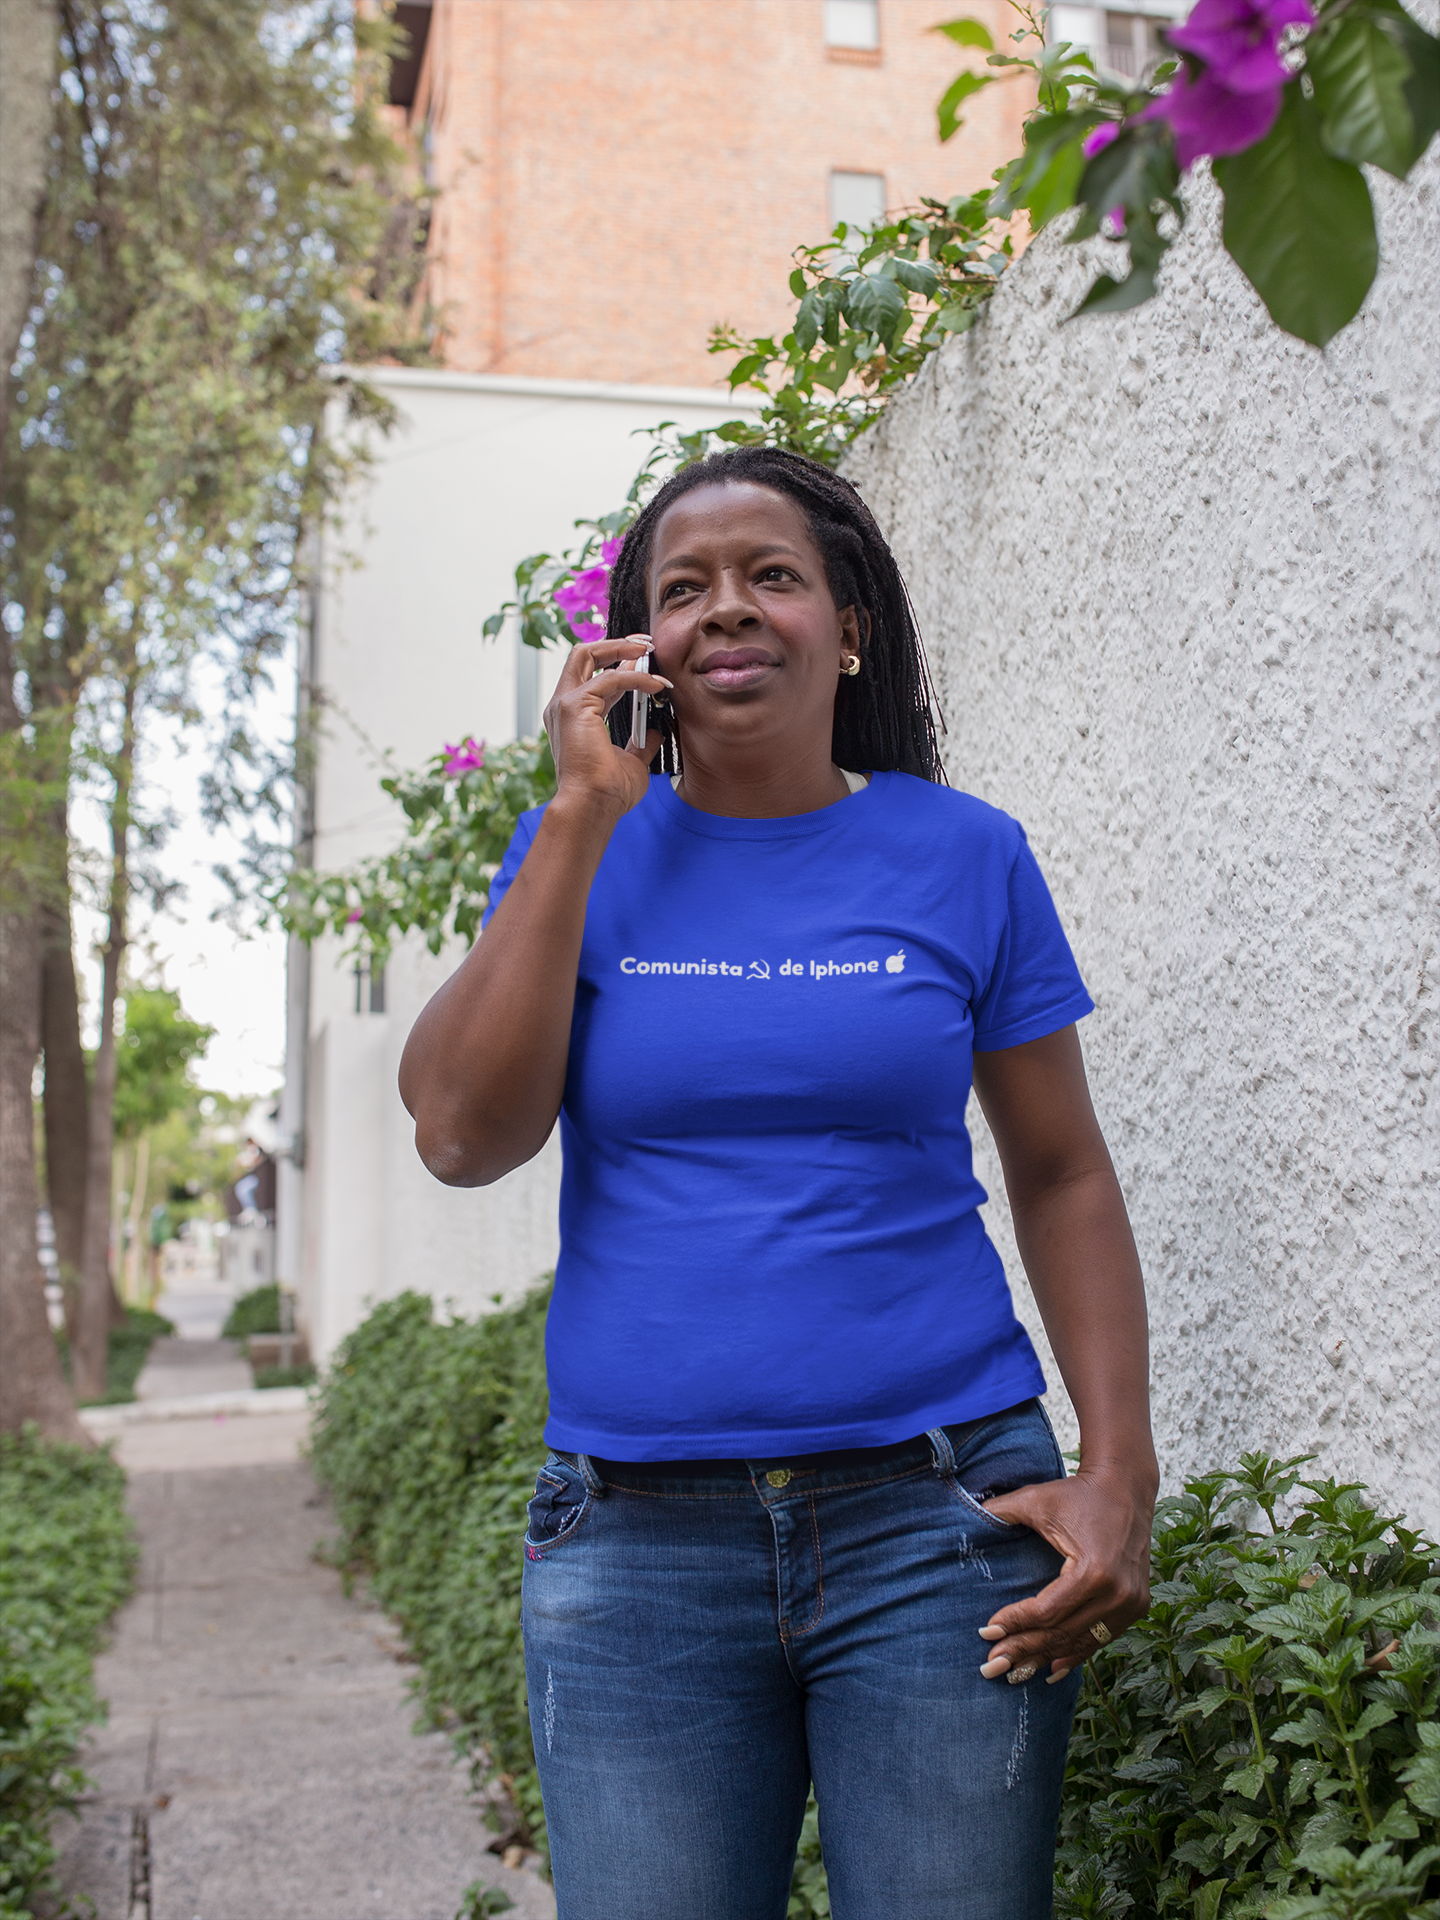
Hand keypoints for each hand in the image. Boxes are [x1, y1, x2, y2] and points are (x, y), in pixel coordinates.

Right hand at [543, 636, 671, 818]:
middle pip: (581, 655)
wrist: (593, 806)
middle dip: (613, 644)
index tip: (642, 660)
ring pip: (588, 654)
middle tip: (644, 644)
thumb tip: (655, 732)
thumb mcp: (631, 761)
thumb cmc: (607, 792)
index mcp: (571, 718)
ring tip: (649, 650)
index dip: (617, 664)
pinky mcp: (575, 706)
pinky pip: (611, 678)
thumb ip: (640, 742)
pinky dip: (636, 678)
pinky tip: (656, 685)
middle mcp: (561, 706)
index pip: (591, 677)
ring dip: (622, 649)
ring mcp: (564, 704)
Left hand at [974, 1467, 1154, 1683]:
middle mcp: (1116, 1593)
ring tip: (1014, 1673)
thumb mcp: (1037, 1500)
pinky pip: (1101, 1638)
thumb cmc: (1078, 1492)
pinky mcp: (1136, 1607)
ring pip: (1079, 1641)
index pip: (1046, 1611)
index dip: (1014, 1623)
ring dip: (1045, 1658)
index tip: (986, 1632)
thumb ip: (1001, 1510)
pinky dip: (1075, 1653)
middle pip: (1061, 1632)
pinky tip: (1051, 1669)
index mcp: (1093, 1570)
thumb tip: (966, 1513)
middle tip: (991, 1666)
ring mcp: (1130, 1604)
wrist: (1126, 1487)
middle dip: (1023, 1650)